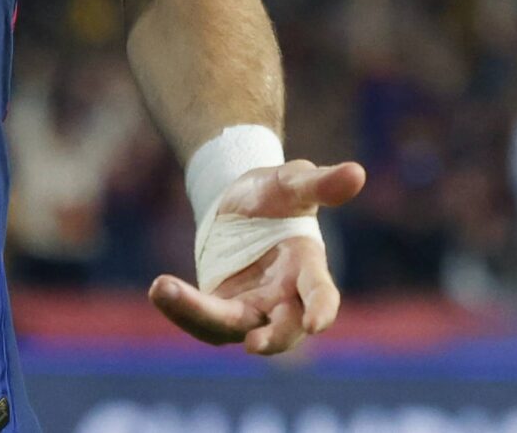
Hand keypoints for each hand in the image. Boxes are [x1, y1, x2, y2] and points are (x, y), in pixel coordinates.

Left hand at [149, 158, 366, 355]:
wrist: (237, 203)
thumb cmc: (273, 194)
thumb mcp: (292, 182)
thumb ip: (319, 183)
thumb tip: (357, 172)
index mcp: (307, 267)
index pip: (320, 294)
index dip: (321, 309)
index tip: (314, 324)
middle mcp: (284, 296)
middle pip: (284, 328)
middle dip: (274, 340)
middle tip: (253, 345)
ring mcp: (252, 306)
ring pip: (234, 326)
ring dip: (202, 317)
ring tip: (165, 291)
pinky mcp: (221, 308)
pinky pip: (204, 319)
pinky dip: (182, 309)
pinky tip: (160, 290)